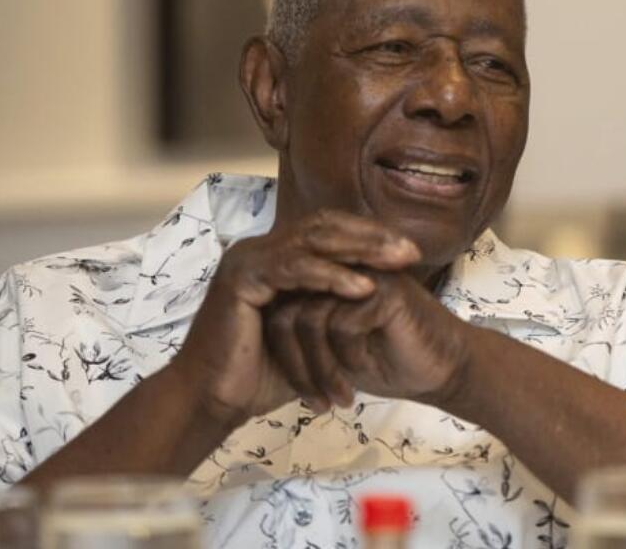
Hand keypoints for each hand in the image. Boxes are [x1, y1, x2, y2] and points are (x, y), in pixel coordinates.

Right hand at [166, 210, 419, 429]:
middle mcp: (258, 249)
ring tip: (397, 262)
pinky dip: (331, 276)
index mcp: (274, 255)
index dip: (370, 235)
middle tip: (411, 251)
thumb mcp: (309, 332)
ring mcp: (248, 259)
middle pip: (325, 226)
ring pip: (312, 241)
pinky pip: (294, 268)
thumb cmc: (261, 373)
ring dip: (360, 250)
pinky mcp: (241, 278)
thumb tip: (382, 293)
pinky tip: (362, 286)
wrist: (214, 400)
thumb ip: (335, 307)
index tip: (410, 251)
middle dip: (372, 236)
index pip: (328, 229)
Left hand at [265, 272, 474, 411]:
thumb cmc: (389, 361)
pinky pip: (340, 326)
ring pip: (308, 320)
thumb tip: (263, 334)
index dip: (283, 354)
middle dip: (295, 365)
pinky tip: (362, 376)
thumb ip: (305, 333)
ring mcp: (364, 276)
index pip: (280, 307)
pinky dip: (347, 360)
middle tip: (315, 402)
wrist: (443, 370)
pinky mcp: (384, 291)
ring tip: (337, 398)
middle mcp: (344, 270)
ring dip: (320, 370)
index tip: (302, 393)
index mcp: (329, 278)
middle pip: (287, 312)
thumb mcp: (335, 350)